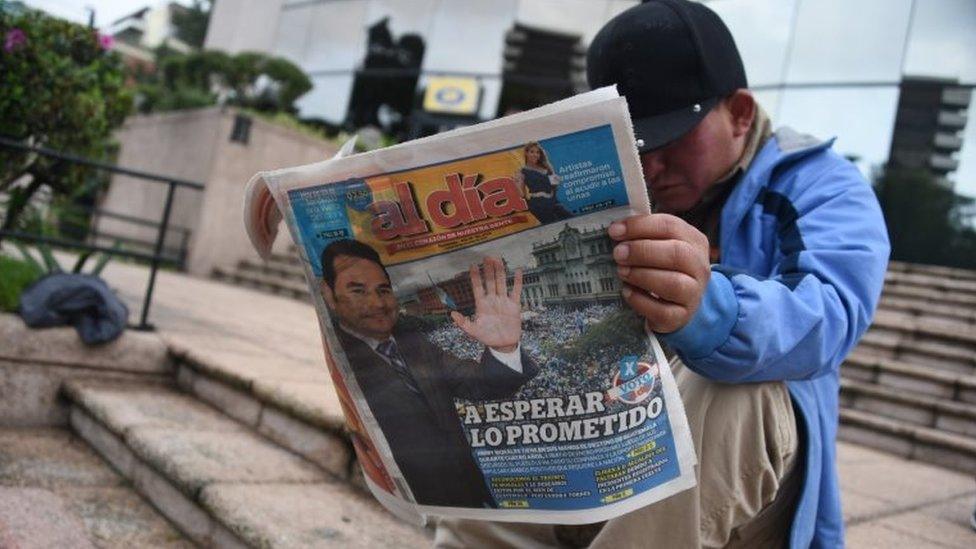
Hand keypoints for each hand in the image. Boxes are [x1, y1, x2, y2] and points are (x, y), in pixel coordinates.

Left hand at [451, 257, 522, 351]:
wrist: (503, 345)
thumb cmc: (487, 337)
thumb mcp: (473, 331)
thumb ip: (463, 323)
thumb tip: (452, 314)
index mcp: (482, 304)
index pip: (478, 287)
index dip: (475, 277)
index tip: (472, 266)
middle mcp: (492, 300)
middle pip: (490, 281)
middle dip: (488, 270)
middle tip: (487, 257)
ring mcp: (503, 301)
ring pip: (501, 283)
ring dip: (500, 272)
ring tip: (498, 260)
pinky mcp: (514, 305)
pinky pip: (516, 291)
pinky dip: (517, 281)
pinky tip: (518, 271)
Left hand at [608, 214, 709, 332]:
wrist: (677, 303)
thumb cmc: (664, 268)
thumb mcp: (660, 246)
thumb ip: (643, 235)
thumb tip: (616, 229)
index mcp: (694, 241)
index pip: (670, 226)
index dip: (640, 226)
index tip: (614, 231)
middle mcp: (699, 267)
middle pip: (676, 253)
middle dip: (642, 251)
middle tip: (617, 253)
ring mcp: (693, 293)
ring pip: (673, 283)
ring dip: (642, 275)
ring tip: (622, 272)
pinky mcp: (681, 317)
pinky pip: (662, 311)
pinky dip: (640, 301)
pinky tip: (627, 292)